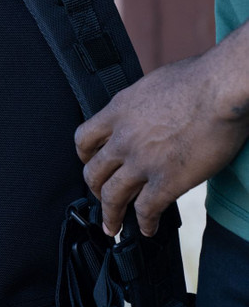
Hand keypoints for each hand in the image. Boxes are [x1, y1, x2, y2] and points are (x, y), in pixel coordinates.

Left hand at [74, 38, 248, 236]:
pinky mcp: (167, 180)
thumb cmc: (199, 77)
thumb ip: (142, 104)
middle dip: (95, 190)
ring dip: (111, 216)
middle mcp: (123, 138)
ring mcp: (142, 161)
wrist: (221, 87)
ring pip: (112, 197)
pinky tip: (148, 229)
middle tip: (101, 199)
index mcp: (118, 111)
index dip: (85, 156)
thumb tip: (148, 110)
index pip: (84, 138)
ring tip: (113, 228)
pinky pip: (146, 210)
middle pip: (93, 172)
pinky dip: (145, 223)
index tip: (91, 164)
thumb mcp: (153, 83)